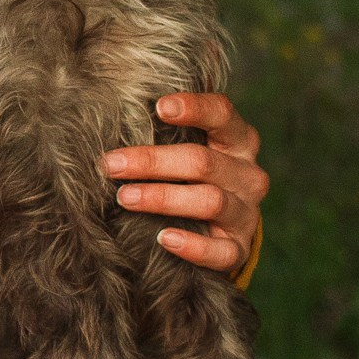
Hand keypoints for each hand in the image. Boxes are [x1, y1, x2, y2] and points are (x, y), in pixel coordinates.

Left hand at [102, 92, 268, 274]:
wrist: (223, 230)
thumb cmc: (194, 177)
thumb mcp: (191, 148)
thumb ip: (167, 133)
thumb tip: (113, 120)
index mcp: (238, 141)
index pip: (222, 114)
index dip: (194, 108)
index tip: (159, 107)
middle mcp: (247, 175)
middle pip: (202, 162)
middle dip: (153, 162)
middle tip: (112, 164)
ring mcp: (246, 213)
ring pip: (210, 201)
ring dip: (163, 198)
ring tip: (124, 198)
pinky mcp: (238, 248)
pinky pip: (220, 250)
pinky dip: (193, 246)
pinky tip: (163, 238)